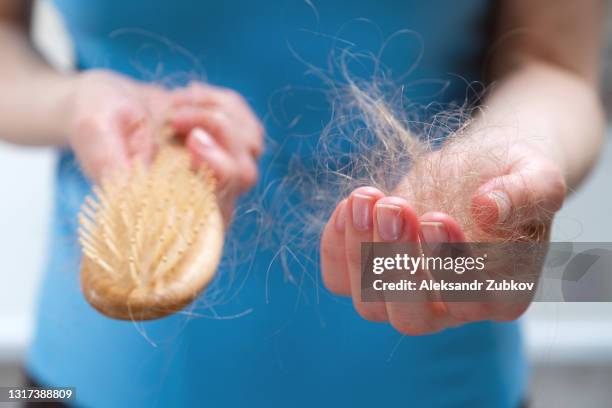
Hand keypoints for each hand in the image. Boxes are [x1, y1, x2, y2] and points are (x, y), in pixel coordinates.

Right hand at [65, 72, 262, 223]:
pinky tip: (187, 99)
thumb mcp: (93, 132)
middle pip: (243, 176)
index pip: (215, 214)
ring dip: (214, 114)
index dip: (217, 178)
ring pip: (250, 147)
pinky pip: (248, 123)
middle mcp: (201, 195)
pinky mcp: (230, 144)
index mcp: (169, 208)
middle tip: (176, 117)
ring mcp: (220, 169)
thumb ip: (108, 162)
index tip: (192, 142)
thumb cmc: (96, 118)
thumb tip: (131, 189)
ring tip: (173, 107)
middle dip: (218, 136)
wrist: (106, 100)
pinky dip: (220, 102)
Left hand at [320, 131, 566, 334]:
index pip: (474, 303)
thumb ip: (525, 193)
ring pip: (370, 303)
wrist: (478, 168)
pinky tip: (349, 205)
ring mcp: (406, 296)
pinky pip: (340, 280)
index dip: (451, 268)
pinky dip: (335, 247)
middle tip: (395, 207)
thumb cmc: (510, 176)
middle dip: (397, 263)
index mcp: (502, 294)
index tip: (436, 216)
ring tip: (367, 198)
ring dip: (360, 251)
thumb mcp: (536, 174)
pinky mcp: (371, 274)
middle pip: (413, 318)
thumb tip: (486, 208)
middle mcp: (450, 308)